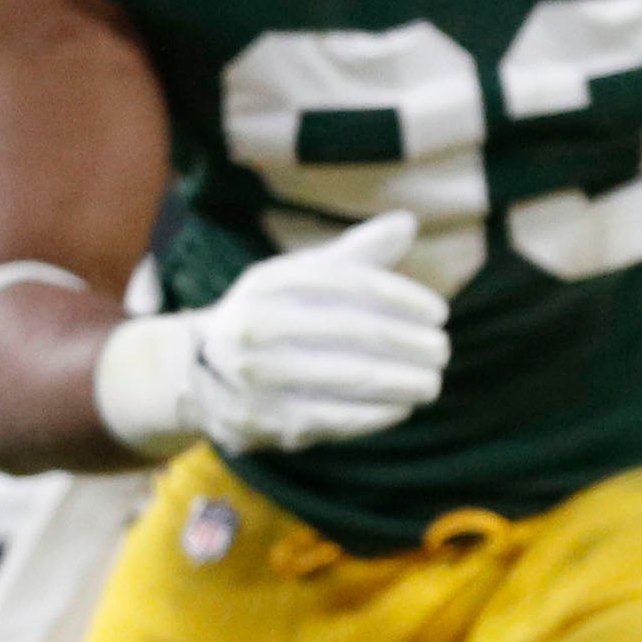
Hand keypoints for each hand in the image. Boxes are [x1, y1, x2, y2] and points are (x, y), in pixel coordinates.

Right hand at [91, 210, 453, 456]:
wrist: (199, 373)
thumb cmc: (273, 315)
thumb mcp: (301, 277)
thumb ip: (355, 253)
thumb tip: (408, 222)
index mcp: (268, 281)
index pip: (348, 283)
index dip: (401, 297)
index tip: (439, 312)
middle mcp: (254, 325)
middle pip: (352, 331)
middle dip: (408, 342)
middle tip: (442, 350)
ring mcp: (255, 375)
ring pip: (348, 377)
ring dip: (401, 381)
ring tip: (432, 382)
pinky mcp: (263, 419)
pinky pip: (333, 417)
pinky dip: (375, 414)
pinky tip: (403, 407)